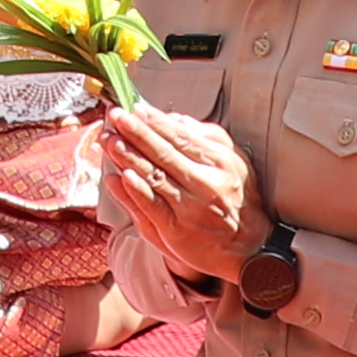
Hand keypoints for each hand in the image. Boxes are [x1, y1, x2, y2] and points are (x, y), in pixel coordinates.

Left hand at [99, 102, 250, 280]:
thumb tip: (175, 118)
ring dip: (128, 157)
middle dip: (136, 133)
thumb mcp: (235, 161)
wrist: (247, 248)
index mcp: (221, 163)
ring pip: (154, 178)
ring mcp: (190, 209)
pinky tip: (120, 176)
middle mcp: (206, 184)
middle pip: (164, 154)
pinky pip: (150, 206)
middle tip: (115, 116)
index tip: (135, 108)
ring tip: (110, 140)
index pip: (182, 137)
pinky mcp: (176, 231)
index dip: (156, 122)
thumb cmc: (236, 197)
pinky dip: (134, 190)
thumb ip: (207, 136)